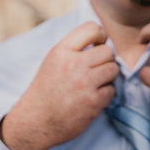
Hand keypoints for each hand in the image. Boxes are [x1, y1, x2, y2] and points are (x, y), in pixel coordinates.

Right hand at [1, 22, 118, 149]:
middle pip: (108, 51)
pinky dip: (105, 94)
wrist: (35, 122)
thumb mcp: (52, 61)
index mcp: (61, 51)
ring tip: (95, 83)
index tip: (97, 46)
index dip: (101, 36)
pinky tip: (92, 97)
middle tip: (96, 70)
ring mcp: (85, 83)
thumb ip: (74, 48)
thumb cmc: (46, 90)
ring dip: (108, 77)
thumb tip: (103, 39)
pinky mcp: (93, 101)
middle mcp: (73, 64)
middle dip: (105, 60)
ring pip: (113, 69)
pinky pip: (112, 90)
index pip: (92, 28)